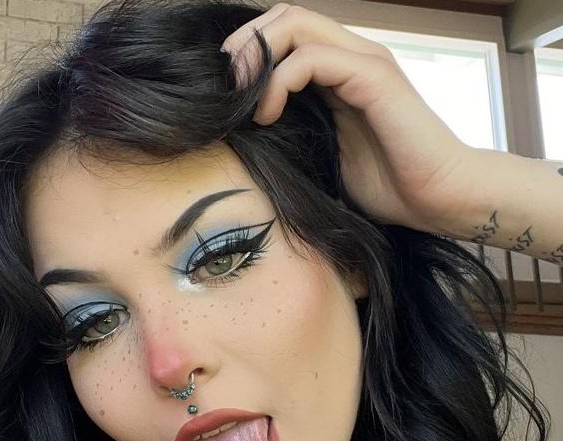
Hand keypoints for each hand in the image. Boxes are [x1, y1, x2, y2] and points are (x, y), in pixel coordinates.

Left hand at [220, 2, 478, 233]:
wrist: (438, 199)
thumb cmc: (389, 186)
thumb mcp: (326, 156)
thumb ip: (297, 134)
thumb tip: (249, 139)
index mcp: (341, 72)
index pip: (286, 33)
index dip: (249, 52)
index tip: (225, 92)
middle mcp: (353, 56)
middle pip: (285, 15)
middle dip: (245, 44)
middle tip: (224, 85)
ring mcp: (365, 62)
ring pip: (294, 24)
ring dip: (256, 56)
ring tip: (239, 97)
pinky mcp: (373, 77)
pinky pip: (312, 58)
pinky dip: (278, 81)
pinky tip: (267, 114)